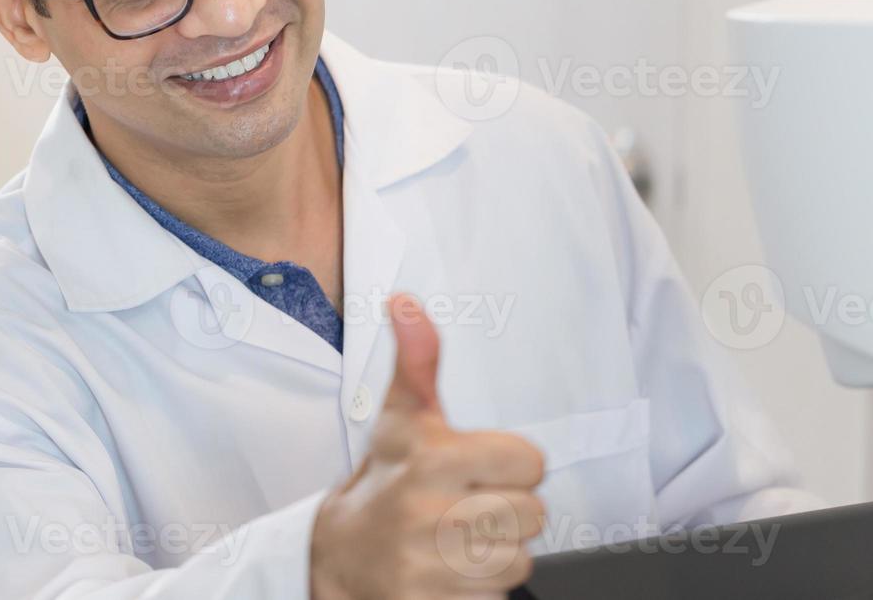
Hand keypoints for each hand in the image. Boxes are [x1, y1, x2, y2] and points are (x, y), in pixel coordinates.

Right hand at [310, 293, 547, 599]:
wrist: (339, 556)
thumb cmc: (384, 480)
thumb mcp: (400, 417)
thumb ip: (418, 360)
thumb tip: (406, 302)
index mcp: (433, 460)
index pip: (531, 462)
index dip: (512, 464)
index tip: (479, 467)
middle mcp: (432, 515)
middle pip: (533, 514)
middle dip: (506, 510)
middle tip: (467, 504)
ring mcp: (433, 567)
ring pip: (519, 559)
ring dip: (497, 551)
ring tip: (458, 538)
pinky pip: (498, 595)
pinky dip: (480, 587)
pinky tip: (450, 570)